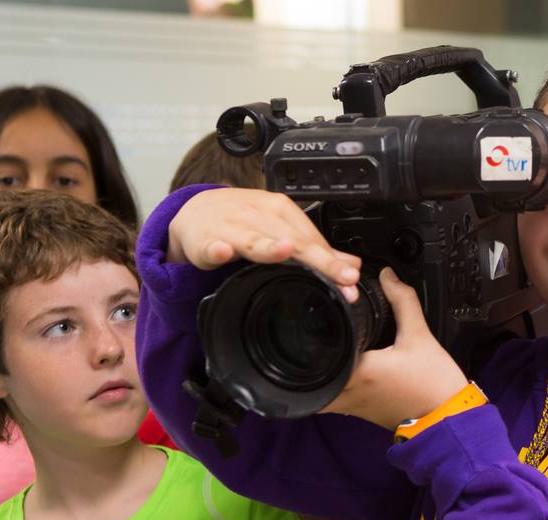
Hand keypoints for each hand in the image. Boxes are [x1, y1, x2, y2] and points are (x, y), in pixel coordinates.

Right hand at [166, 188, 361, 300]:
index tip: (351, 281)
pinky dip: (218, 249)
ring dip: (269, 246)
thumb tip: (350, 265)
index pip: (311, 237)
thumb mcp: (279, 228)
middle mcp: (258, 215)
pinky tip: (224, 252)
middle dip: (319, 260)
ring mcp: (231, 227)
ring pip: (253, 239)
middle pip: (292, 240)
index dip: (333, 261)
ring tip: (287, 251)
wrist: (196, 212)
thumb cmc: (242, 222)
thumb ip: (313, 247)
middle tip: (342, 278)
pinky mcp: (205, 240)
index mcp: (280, 210)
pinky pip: (212, 246)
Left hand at [321, 268, 467, 429]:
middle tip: (312, 335)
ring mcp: (352, 406)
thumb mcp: (420, 336)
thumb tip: (388, 277)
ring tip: (321, 351)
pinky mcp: (360, 413)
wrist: (447, 419)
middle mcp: (349, 392)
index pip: (317, 353)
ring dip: (315, 374)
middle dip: (305, 356)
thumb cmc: (435, 384)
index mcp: (360, 372)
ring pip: (316, 392)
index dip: (311, 335)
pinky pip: (331, 401)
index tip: (314, 321)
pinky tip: (339, 370)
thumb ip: (402, 301)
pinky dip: (329, 386)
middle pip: (308, 376)